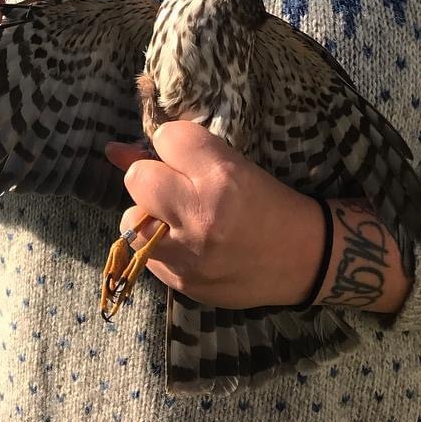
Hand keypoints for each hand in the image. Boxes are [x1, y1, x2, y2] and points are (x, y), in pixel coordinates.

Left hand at [105, 120, 325, 309]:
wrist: (304, 259)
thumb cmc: (269, 204)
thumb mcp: (234, 166)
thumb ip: (181, 155)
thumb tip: (116, 150)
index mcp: (221, 177)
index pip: (166, 138)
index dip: (171, 142)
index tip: (183, 154)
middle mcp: (201, 215)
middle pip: (137, 178)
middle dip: (149, 177)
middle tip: (170, 187)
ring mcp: (189, 255)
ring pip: (130, 221)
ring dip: (147, 215)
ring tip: (173, 218)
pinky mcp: (182, 283)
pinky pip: (145, 256)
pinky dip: (157, 246)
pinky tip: (182, 244)